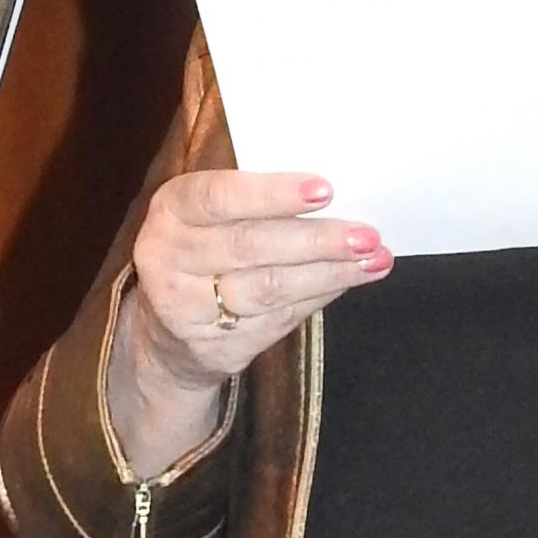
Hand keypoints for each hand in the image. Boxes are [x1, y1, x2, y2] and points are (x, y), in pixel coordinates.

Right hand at [117, 168, 391, 471]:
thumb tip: (332, 196)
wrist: (164, 332)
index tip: (326, 190)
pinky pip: (277, 319)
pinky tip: (347, 282)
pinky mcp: (213, 347)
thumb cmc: (204, 251)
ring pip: (268, 288)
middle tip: (367, 235)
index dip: (273, 194)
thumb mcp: (209, 215)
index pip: (220, 197)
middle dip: (316, 240)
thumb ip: (254, 201)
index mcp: (170, 210)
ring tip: (373, 260)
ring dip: (328, 273)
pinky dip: (318, 298)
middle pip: (251, 246)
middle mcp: (168, 259)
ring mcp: (186, 309)